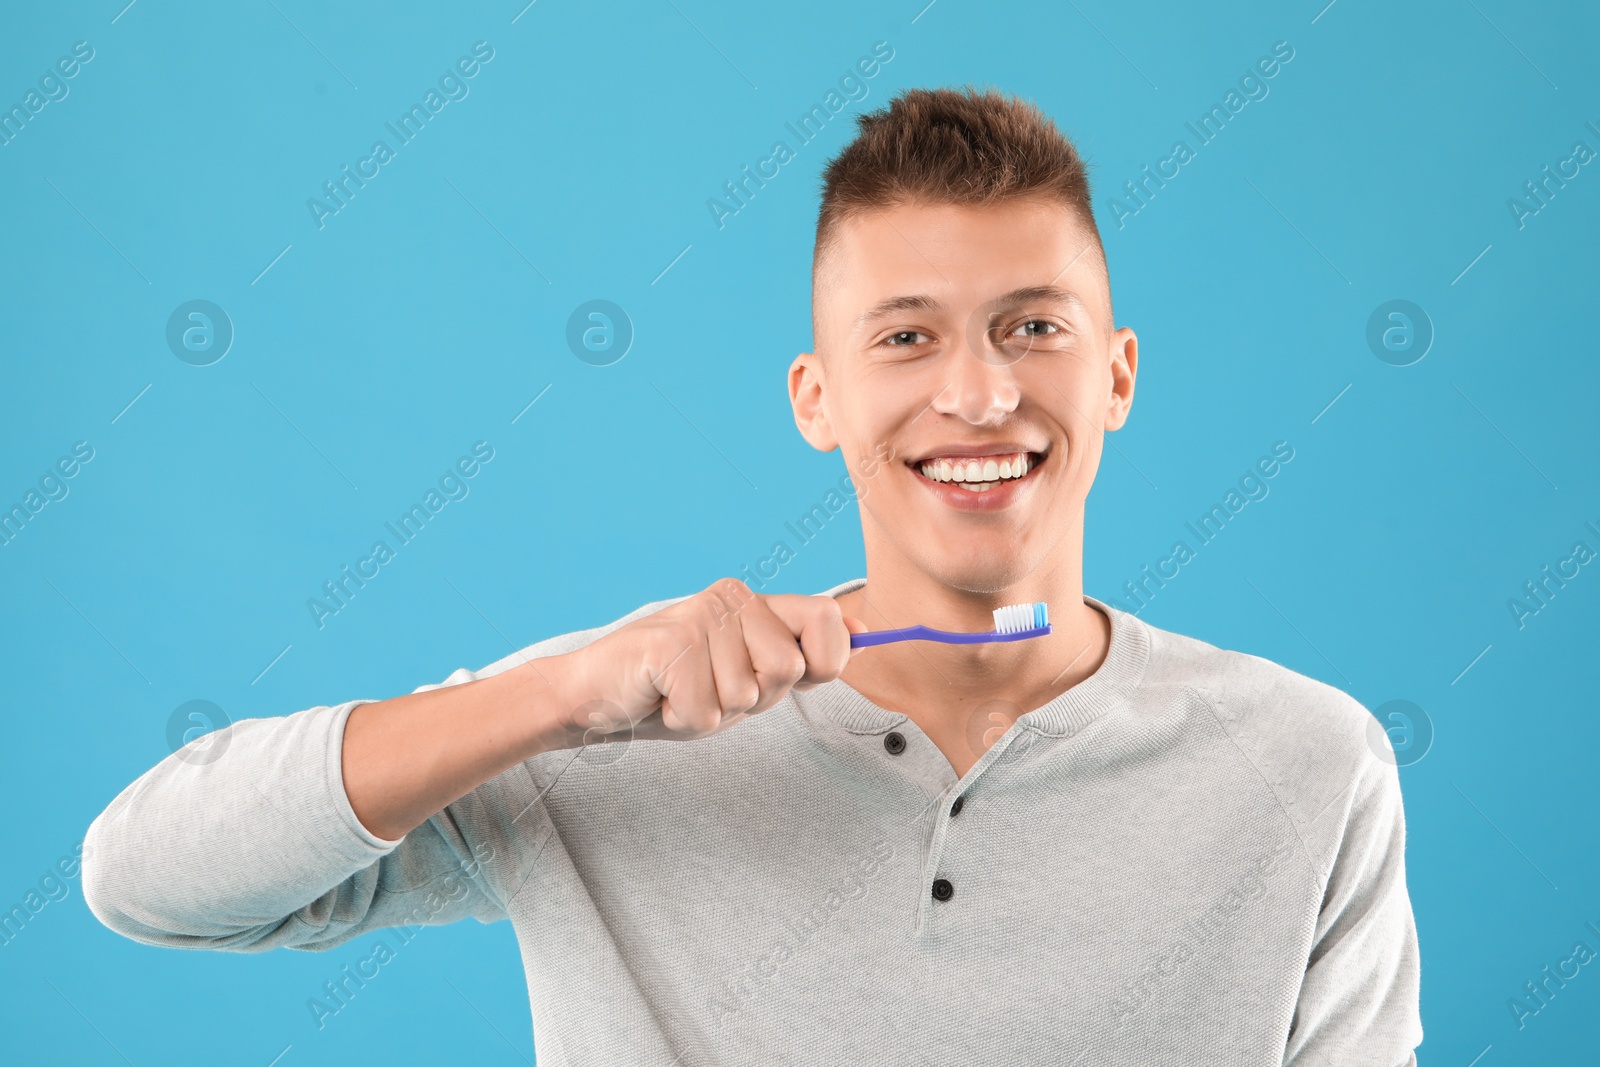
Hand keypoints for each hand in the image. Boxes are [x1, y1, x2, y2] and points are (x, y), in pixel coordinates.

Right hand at [547, 579, 867, 747]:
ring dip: (714, 712)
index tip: (790, 680)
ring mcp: (699, 618)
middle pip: (789, 670)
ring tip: (681, 692)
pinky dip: (684, 722)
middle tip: (712, 688)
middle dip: (755, 699)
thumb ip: (799, 654)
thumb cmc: (672, 689)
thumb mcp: (746, 675)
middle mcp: (730, 598)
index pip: (826, 621)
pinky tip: (660, 699)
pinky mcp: (670, 646)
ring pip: (747, 697)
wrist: (594, 697)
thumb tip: (865, 631)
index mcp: (754, 601)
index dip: (826, 662)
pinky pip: (707, 713)